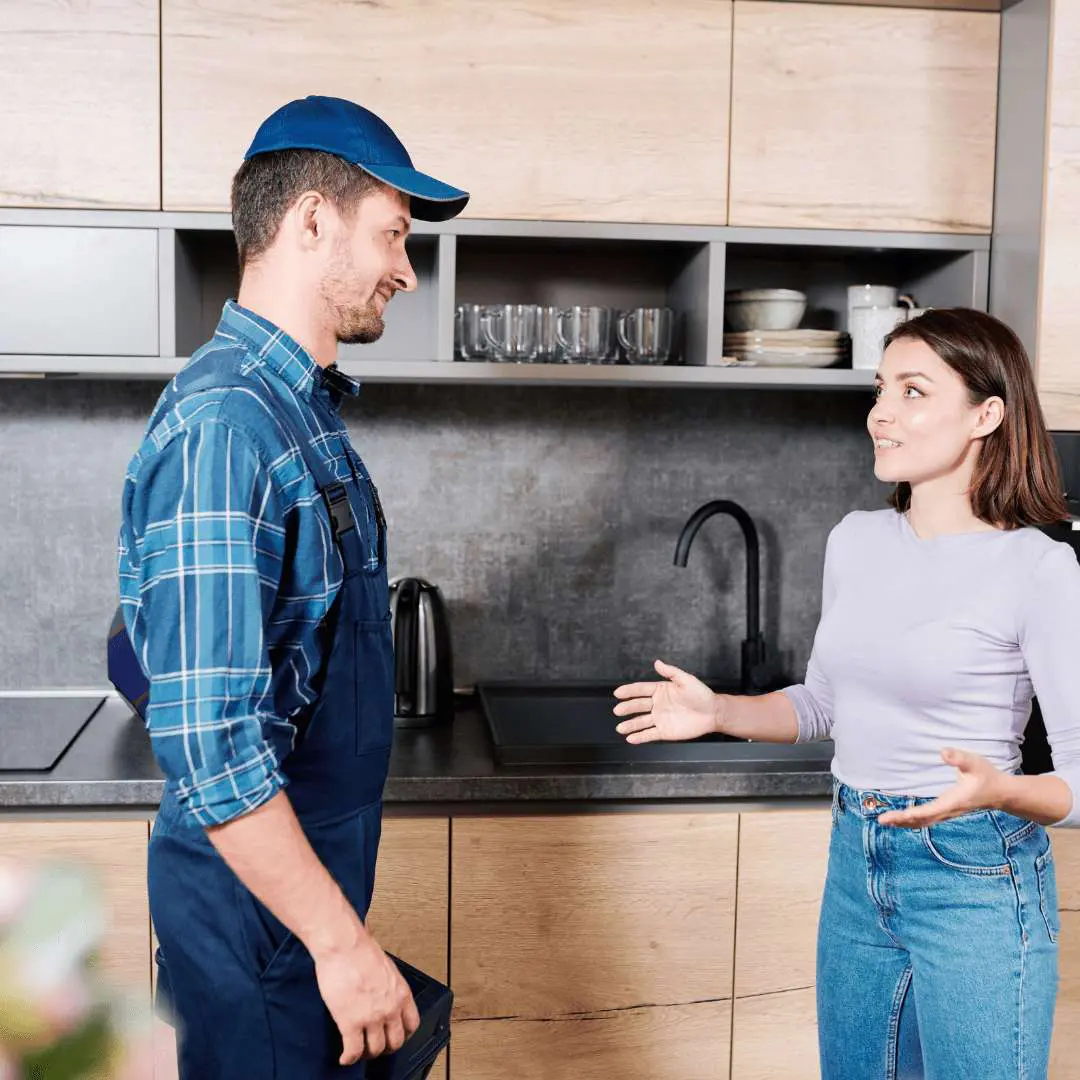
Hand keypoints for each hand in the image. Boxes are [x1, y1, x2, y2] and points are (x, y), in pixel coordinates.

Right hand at [312, 927, 419, 1065]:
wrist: (344, 945)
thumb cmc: (361, 949)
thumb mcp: (386, 967)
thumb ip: (389, 985)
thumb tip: (384, 990)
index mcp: (401, 993)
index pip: (412, 1024)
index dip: (403, 1034)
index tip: (395, 1036)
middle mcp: (390, 1008)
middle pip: (396, 1042)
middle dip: (386, 1048)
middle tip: (376, 1047)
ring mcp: (371, 1017)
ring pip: (375, 1049)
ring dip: (367, 1054)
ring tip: (359, 1051)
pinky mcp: (350, 1023)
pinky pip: (353, 1051)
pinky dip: (349, 1058)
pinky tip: (345, 1058)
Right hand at [613, 659, 721, 742]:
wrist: (713, 713)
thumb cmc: (701, 695)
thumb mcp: (686, 680)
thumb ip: (671, 672)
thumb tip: (657, 662)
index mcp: (660, 690)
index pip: (641, 690)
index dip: (629, 691)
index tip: (617, 693)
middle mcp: (657, 704)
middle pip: (638, 706)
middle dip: (627, 708)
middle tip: (617, 710)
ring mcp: (660, 718)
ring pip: (641, 722)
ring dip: (630, 725)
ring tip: (620, 728)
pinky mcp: (665, 731)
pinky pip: (650, 734)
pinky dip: (640, 737)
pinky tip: (631, 738)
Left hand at [878, 748, 1009, 827]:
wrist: (1000, 792)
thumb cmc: (986, 776)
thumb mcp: (975, 763)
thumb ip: (959, 758)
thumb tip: (943, 752)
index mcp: (954, 801)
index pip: (932, 810)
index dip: (917, 813)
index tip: (902, 814)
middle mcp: (948, 810)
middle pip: (923, 820)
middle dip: (903, 821)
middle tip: (882, 820)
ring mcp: (947, 813)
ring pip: (923, 822)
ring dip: (904, 823)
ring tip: (885, 821)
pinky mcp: (946, 812)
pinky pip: (926, 820)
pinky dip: (911, 821)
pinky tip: (900, 819)